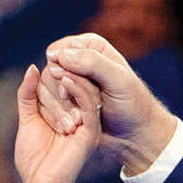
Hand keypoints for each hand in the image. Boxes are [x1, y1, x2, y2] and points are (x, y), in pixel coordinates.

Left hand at [14, 61, 99, 182]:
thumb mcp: (27, 120)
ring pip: (83, 91)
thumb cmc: (33, 158)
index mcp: (65, 112)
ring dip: (70, 76)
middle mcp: (78, 116)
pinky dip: (78, 89)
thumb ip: (28, 95)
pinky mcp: (90, 132)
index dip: (52, 71)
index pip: (60, 84)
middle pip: (72, 85)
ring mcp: (86, 124)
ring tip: (59, 67)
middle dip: (61, 72)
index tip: (44, 62)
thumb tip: (32, 68)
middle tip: (53, 58)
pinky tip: (66, 80)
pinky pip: (89, 105)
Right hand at [43, 32, 179, 174]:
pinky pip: (49, 105)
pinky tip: (71, 126)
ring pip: (47, 89)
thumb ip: (92, 64)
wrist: (134, 135)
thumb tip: (61, 55)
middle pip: (51, 70)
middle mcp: (79, 62)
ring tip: (76, 121)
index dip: (61, 69)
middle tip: (76, 111)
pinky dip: (58, 116)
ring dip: (60, 106)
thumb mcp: (117, 80)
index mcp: (92, 47)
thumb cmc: (132, 106)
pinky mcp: (68, 103)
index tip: (68, 87)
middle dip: (61, 91)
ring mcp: (72, 83)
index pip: (60, 51)